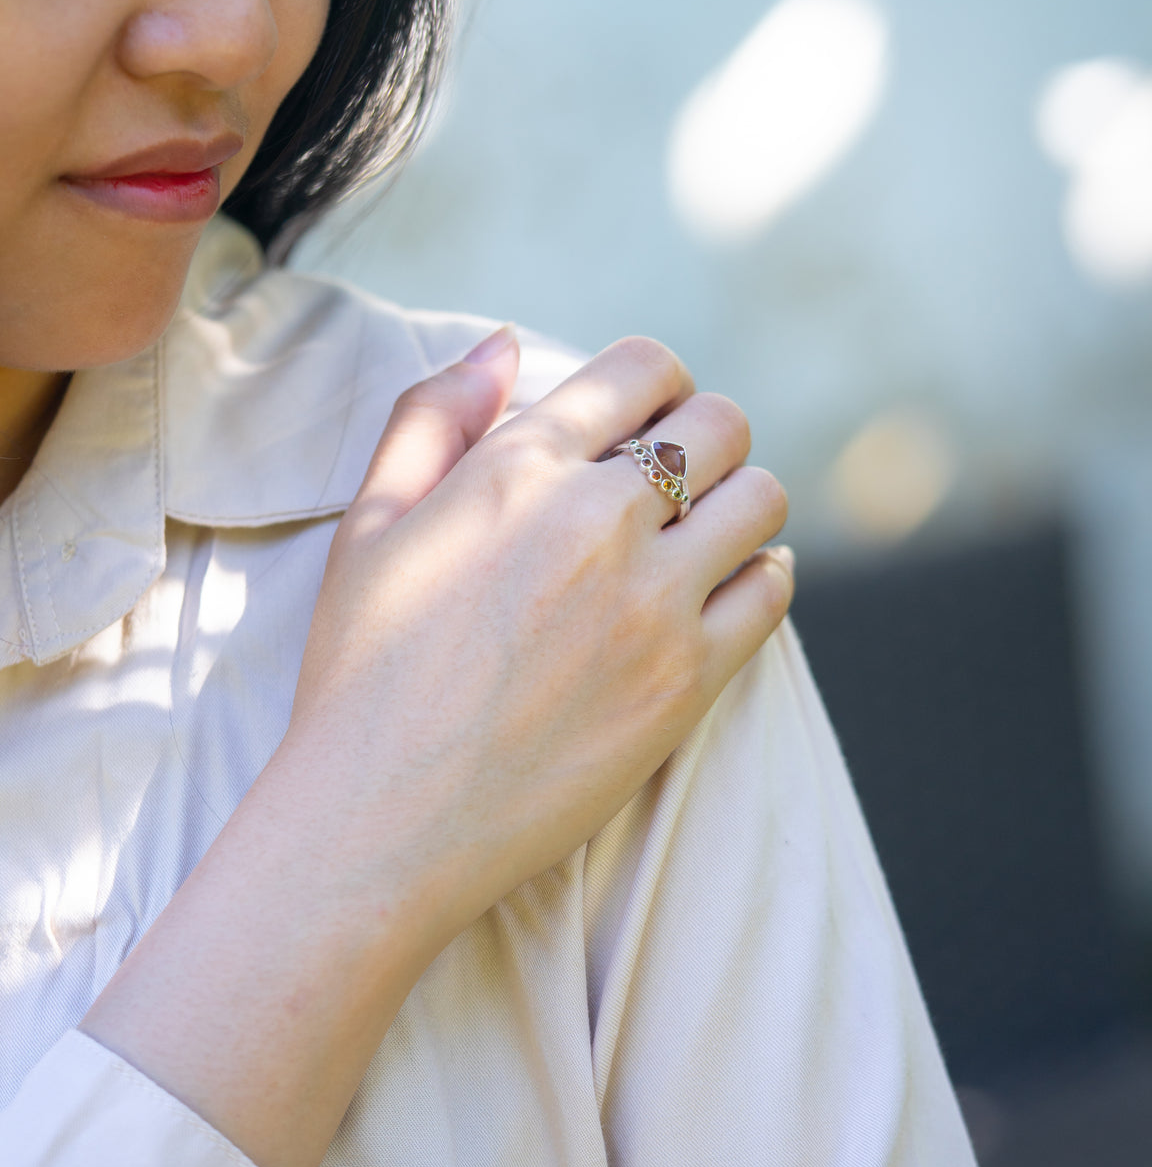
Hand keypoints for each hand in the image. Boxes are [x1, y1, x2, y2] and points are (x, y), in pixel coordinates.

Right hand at [288, 326, 792, 931]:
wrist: (380, 820)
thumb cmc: (363, 668)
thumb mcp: (369, 523)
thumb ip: (432, 417)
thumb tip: (505, 346)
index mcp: (520, 467)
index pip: (644, 367)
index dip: (655, 379)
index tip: (645, 413)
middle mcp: (600, 520)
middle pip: (722, 423)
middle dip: (704, 434)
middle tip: (674, 477)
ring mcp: (653, 603)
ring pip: (762, 499)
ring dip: (739, 501)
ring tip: (700, 533)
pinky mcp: (687, 682)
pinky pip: (774, 591)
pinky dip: (760, 575)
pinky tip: (721, 589)